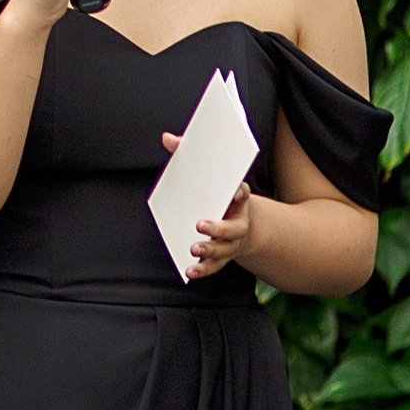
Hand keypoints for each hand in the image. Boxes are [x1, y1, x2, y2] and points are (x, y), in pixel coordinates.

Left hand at [162, 134, 254, 277]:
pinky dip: (203, 269)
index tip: (235, 191)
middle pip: (234, 227)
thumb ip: (187, 154)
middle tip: (200, 225)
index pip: (242, 193)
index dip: (240, 192)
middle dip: (218, 227)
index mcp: (237, 199)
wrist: (237, 220)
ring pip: (225, 249)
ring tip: (194, 249)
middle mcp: (238, 222)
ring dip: (210, 250)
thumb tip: (167, 138)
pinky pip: (215, 265)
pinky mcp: (222, 256)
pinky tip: (190, 271)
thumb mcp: (205, 173)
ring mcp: (231, 241)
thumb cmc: (215, 193)